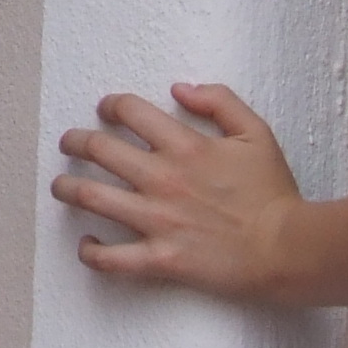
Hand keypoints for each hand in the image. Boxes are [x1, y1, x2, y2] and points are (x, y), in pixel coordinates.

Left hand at [52, 82, 305, 300]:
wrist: (287, 248)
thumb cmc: (273, 193)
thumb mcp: (256, 132)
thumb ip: (219, 101)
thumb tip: (180, 88)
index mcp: (185, 145)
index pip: (129, 112)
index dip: (110, 106)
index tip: (104, 111)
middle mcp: (163, 178)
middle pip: (99, 150)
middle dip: (75, 143)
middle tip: (69, 144)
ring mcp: (158, 219)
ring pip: (92, 198)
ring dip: (67, 189)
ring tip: (60, 187)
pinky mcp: (161, 258)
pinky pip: (112, 259)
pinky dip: (91, 252)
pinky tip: (86, 244)